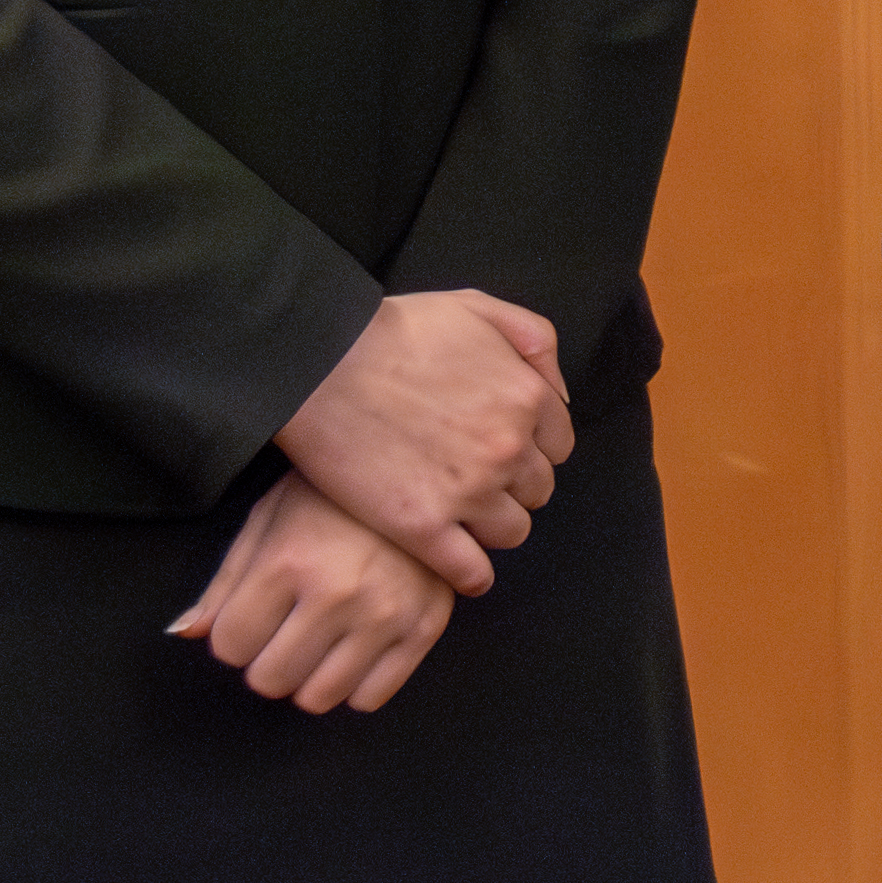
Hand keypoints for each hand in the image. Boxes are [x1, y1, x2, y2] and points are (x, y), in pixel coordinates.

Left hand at [172, 474, 460, 712]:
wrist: (426, 462)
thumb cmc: (335, 491)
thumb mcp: (270, 517)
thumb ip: (227, 580)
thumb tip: (185, 633)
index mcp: (289, 561)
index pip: (229, 646)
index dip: (236, 632)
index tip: (256, 612)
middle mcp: (338, 593)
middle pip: (269, 679)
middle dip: (269, 658)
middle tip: (289, 626)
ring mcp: (386, 613)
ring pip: (318, 697)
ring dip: (310, 675)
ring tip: (323, 637)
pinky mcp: (425, 626)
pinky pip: (370, 698)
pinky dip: (355, 683)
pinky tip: (357, 646)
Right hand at [276, 291, 570, 592]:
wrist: (322, 364)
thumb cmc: (396, 330)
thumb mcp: (480, 307)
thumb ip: (534, 343)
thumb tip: (559, 394)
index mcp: (527, 397)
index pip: (558, 446)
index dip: (531, 448)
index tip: (505, 449)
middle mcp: (508, 449)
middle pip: (538, 490)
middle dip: (514, 484)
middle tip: (478, 478)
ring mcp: (467, 493)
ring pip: (512, 532)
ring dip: (493, 526)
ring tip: (464, 516)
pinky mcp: (422, 528)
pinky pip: (471, 572)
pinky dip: (472, 575)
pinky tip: (460, 567)